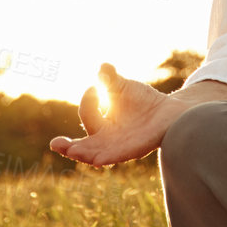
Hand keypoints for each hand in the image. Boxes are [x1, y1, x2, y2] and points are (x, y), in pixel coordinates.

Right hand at [49, 62, 174, 167]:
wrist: (171, 111)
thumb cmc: (145, 101)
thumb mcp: (124, 88)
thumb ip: (111, 80)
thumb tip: (103, 66)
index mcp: (103, 125)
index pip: (87, 114)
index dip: (87, 99)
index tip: (94, 86)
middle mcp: (107, 139)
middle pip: (83, 147)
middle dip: (68, 147)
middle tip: (55, 144)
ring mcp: (119, 147)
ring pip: (95, 155)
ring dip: (82, 154)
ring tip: (70, 152)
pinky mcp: (133, 151)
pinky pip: (116, 157)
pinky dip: (105, 158)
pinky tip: (97, 160)